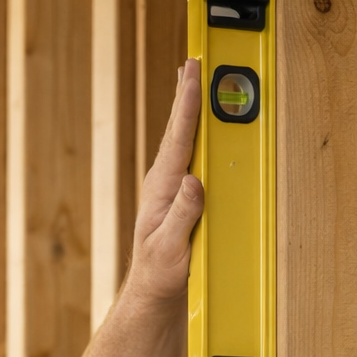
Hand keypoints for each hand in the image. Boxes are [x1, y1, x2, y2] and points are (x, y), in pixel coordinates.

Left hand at [124, 59, 204, 302]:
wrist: (153, 296)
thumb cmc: (159, 276)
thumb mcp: (170, 250)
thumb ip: (181, 215)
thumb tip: (193, 181)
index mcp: (160, 191)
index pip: (177, 141)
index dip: (186, 106)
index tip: (191, 74)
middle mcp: (164, 184)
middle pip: (178, 131)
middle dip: (185, 94)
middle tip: (192, 60)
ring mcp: (172, 190)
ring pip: (184, 142)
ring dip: (190, 110)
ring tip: (193, 79)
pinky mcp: (181, 200)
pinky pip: (192, 159)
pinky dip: (197, 136)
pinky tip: (203, 125)